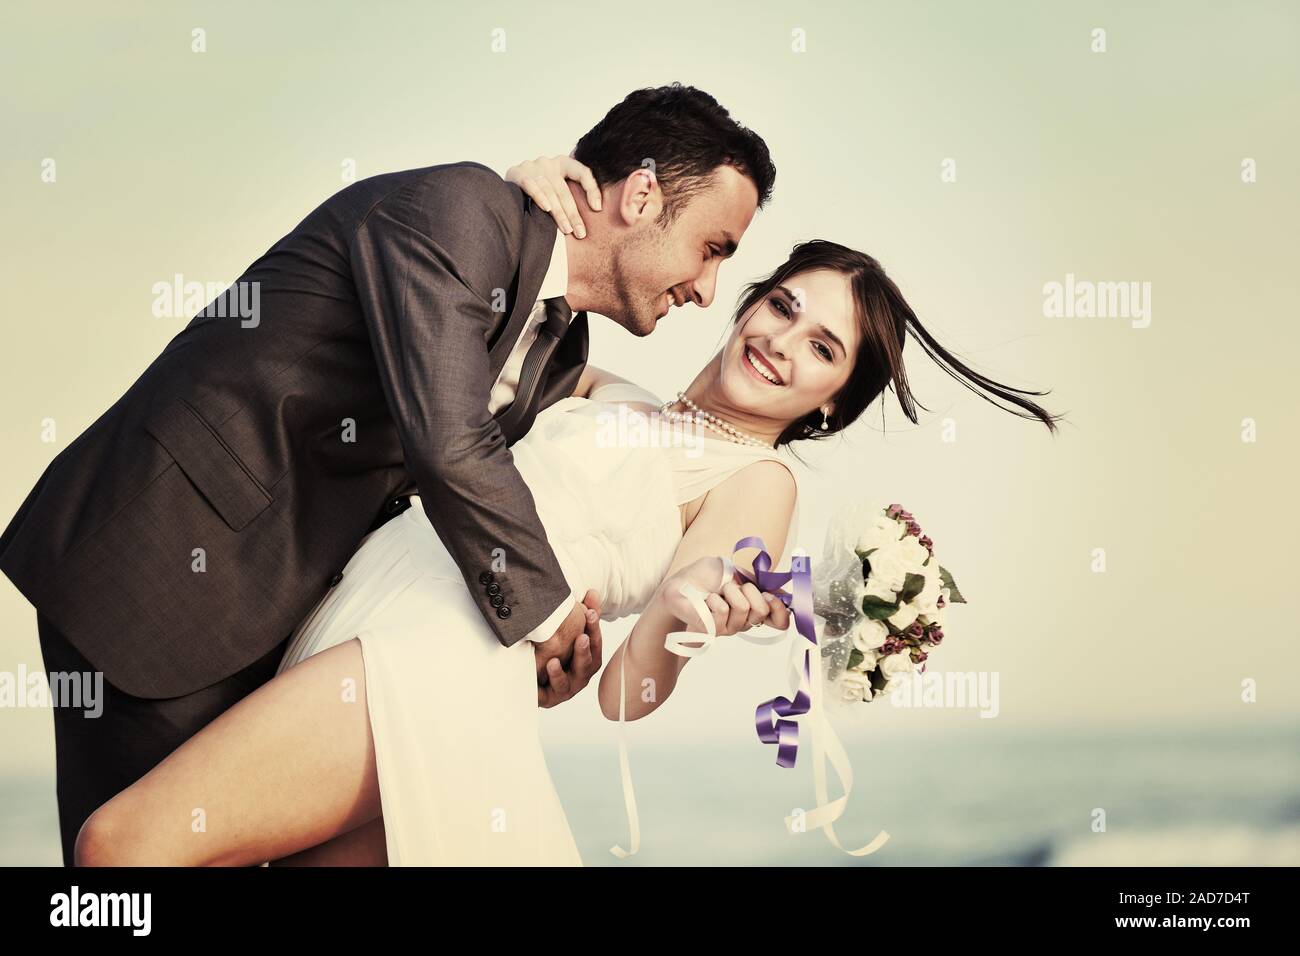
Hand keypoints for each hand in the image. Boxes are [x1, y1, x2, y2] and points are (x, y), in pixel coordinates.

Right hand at [504, 155, 601, 238]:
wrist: (504, 189)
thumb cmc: (535, 192)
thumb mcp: (554, 189)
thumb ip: (567, 195)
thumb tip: (590, 216)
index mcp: (561, 163)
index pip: (582, 172)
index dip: (592, 189)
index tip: (597, 208)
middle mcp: (547, 163)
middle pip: (564, 190)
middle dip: (573, 214)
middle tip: (580, 233)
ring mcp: (532, 166)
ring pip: (550, 191)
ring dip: (559, 213)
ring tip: (567, 229)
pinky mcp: (517, 173)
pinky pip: (531, 186)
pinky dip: (539, 197)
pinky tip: (547, 209)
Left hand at [535, 589, 603, 707]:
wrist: (539, 677)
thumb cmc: (560, 650)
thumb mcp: (572, 629)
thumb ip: (585, 611)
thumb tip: (592, 592)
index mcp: (589, 659)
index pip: (596, 643)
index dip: (594, 629)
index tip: (590, 613)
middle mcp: (580, 675)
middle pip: (586, 666)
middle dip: (583, 652)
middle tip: (580, 638)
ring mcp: (566, 689)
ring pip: (566, 684)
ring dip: (560, 674)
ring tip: (552, 662)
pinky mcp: (548, 699)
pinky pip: (546, 696)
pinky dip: (543, 689)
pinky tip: (537, 681)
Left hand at [656, 556, 790, 636]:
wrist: (681, 583)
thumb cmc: (707, 577)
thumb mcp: (739, 573)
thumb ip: (762, 583)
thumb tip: (787, 594)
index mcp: (753, 609)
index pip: (780, 621)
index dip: (780, 609)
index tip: (769, 595)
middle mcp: (744, 622)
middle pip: (763, 611)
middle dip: (749, 590)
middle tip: (732, 587)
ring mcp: (728, 628)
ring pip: (744, 608)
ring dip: (729, 591)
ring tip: (717, 591)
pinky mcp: (712, 630)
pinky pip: (723, 609)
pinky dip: (713, 597)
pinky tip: (705, 600)